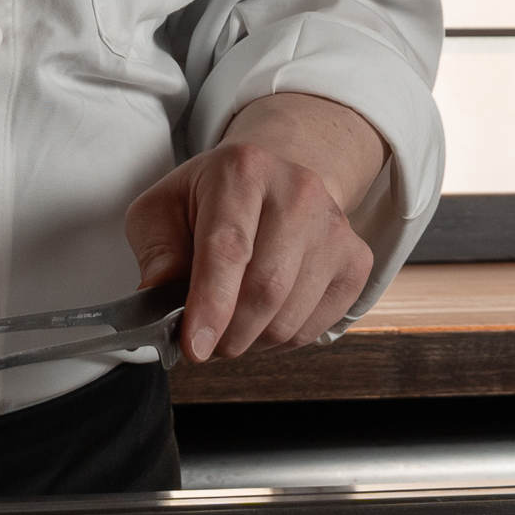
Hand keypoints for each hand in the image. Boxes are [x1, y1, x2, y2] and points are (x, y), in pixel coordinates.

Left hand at [125, 93, 390, 360]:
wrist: (272, 180)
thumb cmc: (210, 199)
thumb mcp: (162, 211)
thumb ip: (157, 256)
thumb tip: (161, 307)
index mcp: (243, 169)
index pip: (229, 247)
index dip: (211, 304)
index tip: (194, 346)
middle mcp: (299, 191)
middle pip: (265, 289)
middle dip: (226, 334)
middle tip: (203, 341)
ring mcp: (335, 226)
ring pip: (289, 318)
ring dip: (250, 341)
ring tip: (231, 323)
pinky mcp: (356, 260)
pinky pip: (313, 328)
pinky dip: (279, 340)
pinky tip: (263, 317)